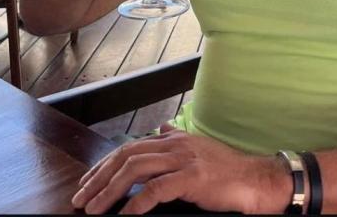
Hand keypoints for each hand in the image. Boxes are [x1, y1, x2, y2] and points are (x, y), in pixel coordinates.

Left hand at [71, 126, 289, 214]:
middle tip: (81, 199)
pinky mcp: (192, 177)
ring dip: (109, 190)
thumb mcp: (198, 149)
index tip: (87, 183)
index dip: (105, 164)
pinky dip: (135, 203)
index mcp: (174, 139)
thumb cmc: (226, 169)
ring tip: (93, 209)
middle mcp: (176, 144)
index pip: (131, 147)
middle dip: (99, 177)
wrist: (255, 179)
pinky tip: (124, 216)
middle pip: (127, 155)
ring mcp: (184, 159)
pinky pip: (156, 189)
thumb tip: (160, 128)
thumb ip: (176, 139)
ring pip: (135, 169)